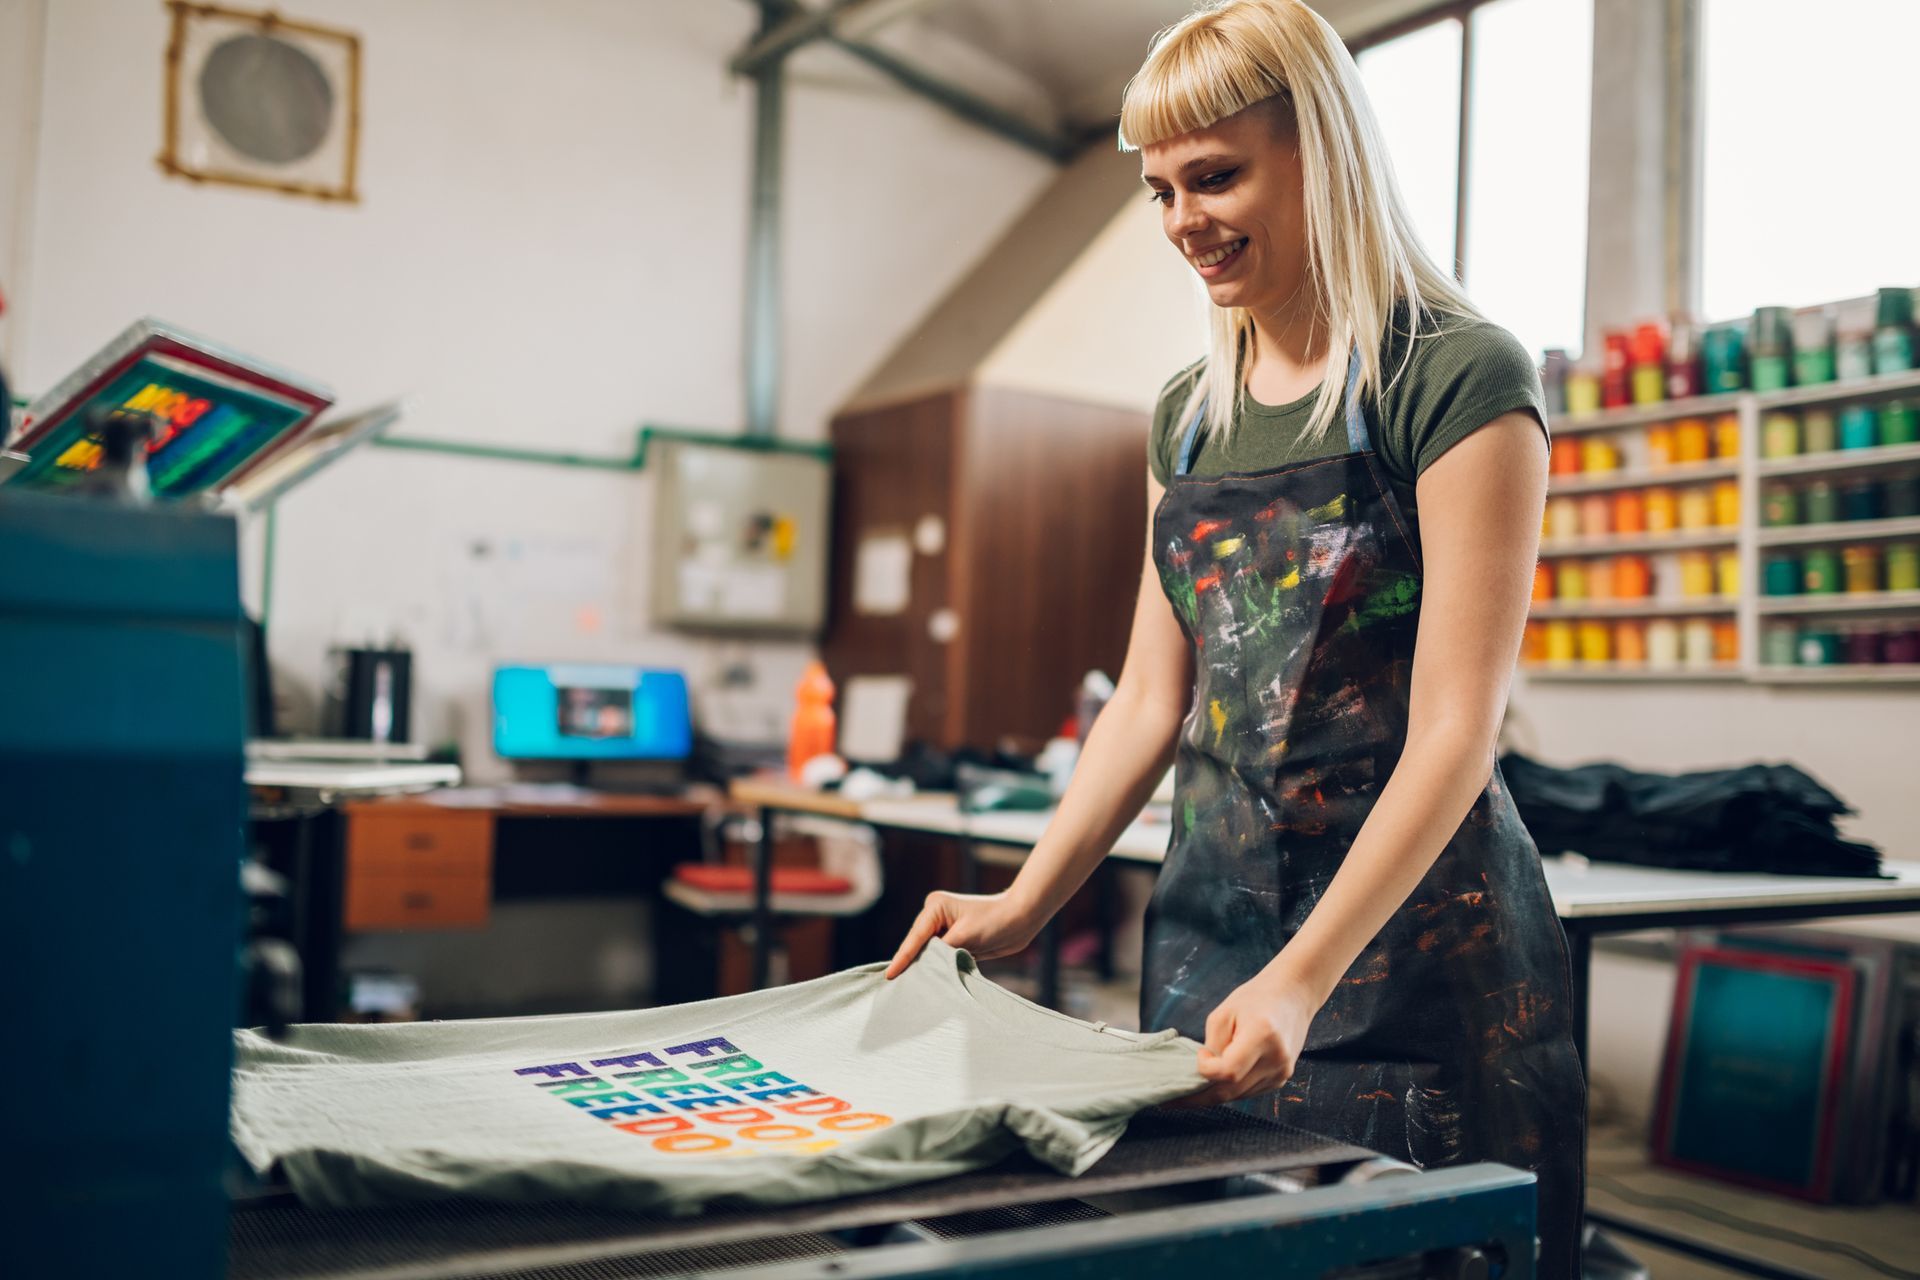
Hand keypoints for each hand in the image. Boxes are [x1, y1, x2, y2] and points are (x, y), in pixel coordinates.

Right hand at [884, 889, 1043, 978]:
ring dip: (924, 967)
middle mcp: (935, 915)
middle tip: (895, 987)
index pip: (916, 938)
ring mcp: (944, 926)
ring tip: (908, 987)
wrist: (1022, 918)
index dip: (903, 958)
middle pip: (917, 945)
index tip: (890, 975)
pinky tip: (928, 981)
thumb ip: (942, 952)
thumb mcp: (966, 937)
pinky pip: (940, 956)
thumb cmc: (996, 921)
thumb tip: (926, 966)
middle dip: (911, 964)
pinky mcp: (954, 938)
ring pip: (928, 952)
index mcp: (934, 906)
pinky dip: (936, 967)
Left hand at [1170, 970, 1319, 1107]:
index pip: (1228, 1071)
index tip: (1201, 1053)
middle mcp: (1276, 1059)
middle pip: (1231, 1090)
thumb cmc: (1256, 998)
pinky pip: (1249, 1092)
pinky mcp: (1281, 1078)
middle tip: (1173, 1100)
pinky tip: (1217, 1083)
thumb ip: (1214, 1043)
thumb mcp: (1225, 1012)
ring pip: (1239, 1095)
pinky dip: (1231, 1089)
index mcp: (1262, 1036)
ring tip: (1190, 1091)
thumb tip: (1205, 1072)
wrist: (1292, 996)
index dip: (1207, 1069)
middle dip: (1199, 1097)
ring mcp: (1282, 1072)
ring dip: (1214, 1094)